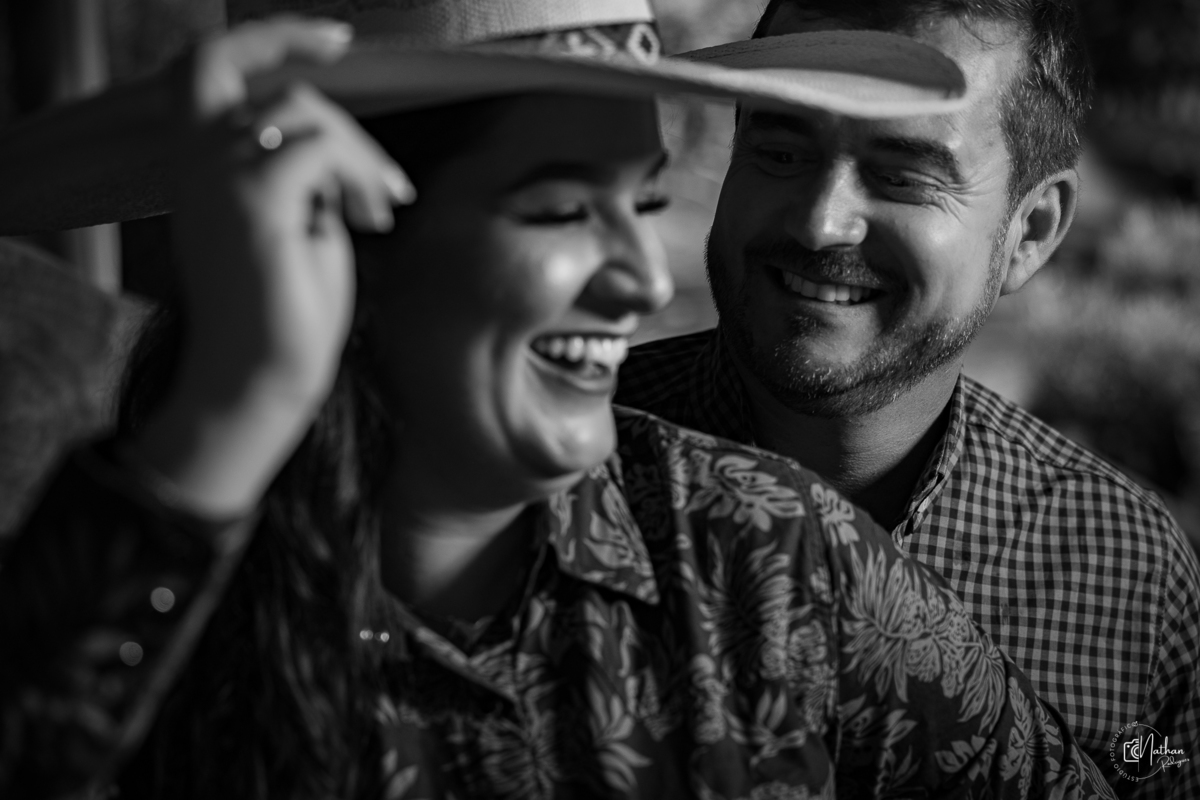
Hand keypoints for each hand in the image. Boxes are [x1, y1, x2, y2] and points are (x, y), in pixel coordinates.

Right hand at [133, 17, 413, 516]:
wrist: (263, 378)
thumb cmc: (284, 313)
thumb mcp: (296, 221)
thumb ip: (299, 169)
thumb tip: (336, 136)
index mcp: (196, 166)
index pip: (210, 65)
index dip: (269, 38)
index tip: (333, 37)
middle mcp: (194, 161)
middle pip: (276, 86)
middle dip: (346, 125)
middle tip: (388, 188)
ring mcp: (217, 175)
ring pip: (302, 111)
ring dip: (359, 158)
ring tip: (380, 212)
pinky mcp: (252, 199)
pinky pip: (318, 147)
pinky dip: (357, 176)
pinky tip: (368, 220)